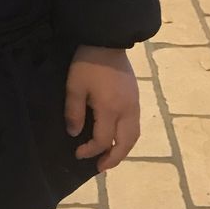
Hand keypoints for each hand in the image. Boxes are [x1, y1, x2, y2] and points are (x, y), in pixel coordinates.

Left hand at [65, 46, 139, 170]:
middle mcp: (127, 110)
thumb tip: (75, 134)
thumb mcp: (74, 87)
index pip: (103, 140)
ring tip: (111, 156)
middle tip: (100, 167)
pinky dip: (128, 137)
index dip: (90, 150)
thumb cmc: (87, 64)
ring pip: (134, 135)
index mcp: (110, 109)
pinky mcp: (136, 97)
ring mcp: (134, 104)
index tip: (78, 153)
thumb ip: (74, 112)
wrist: (107, 40)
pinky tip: (118, 137)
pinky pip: (135, 124)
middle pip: (125, 143)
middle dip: (113, 158)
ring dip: (123, 149)